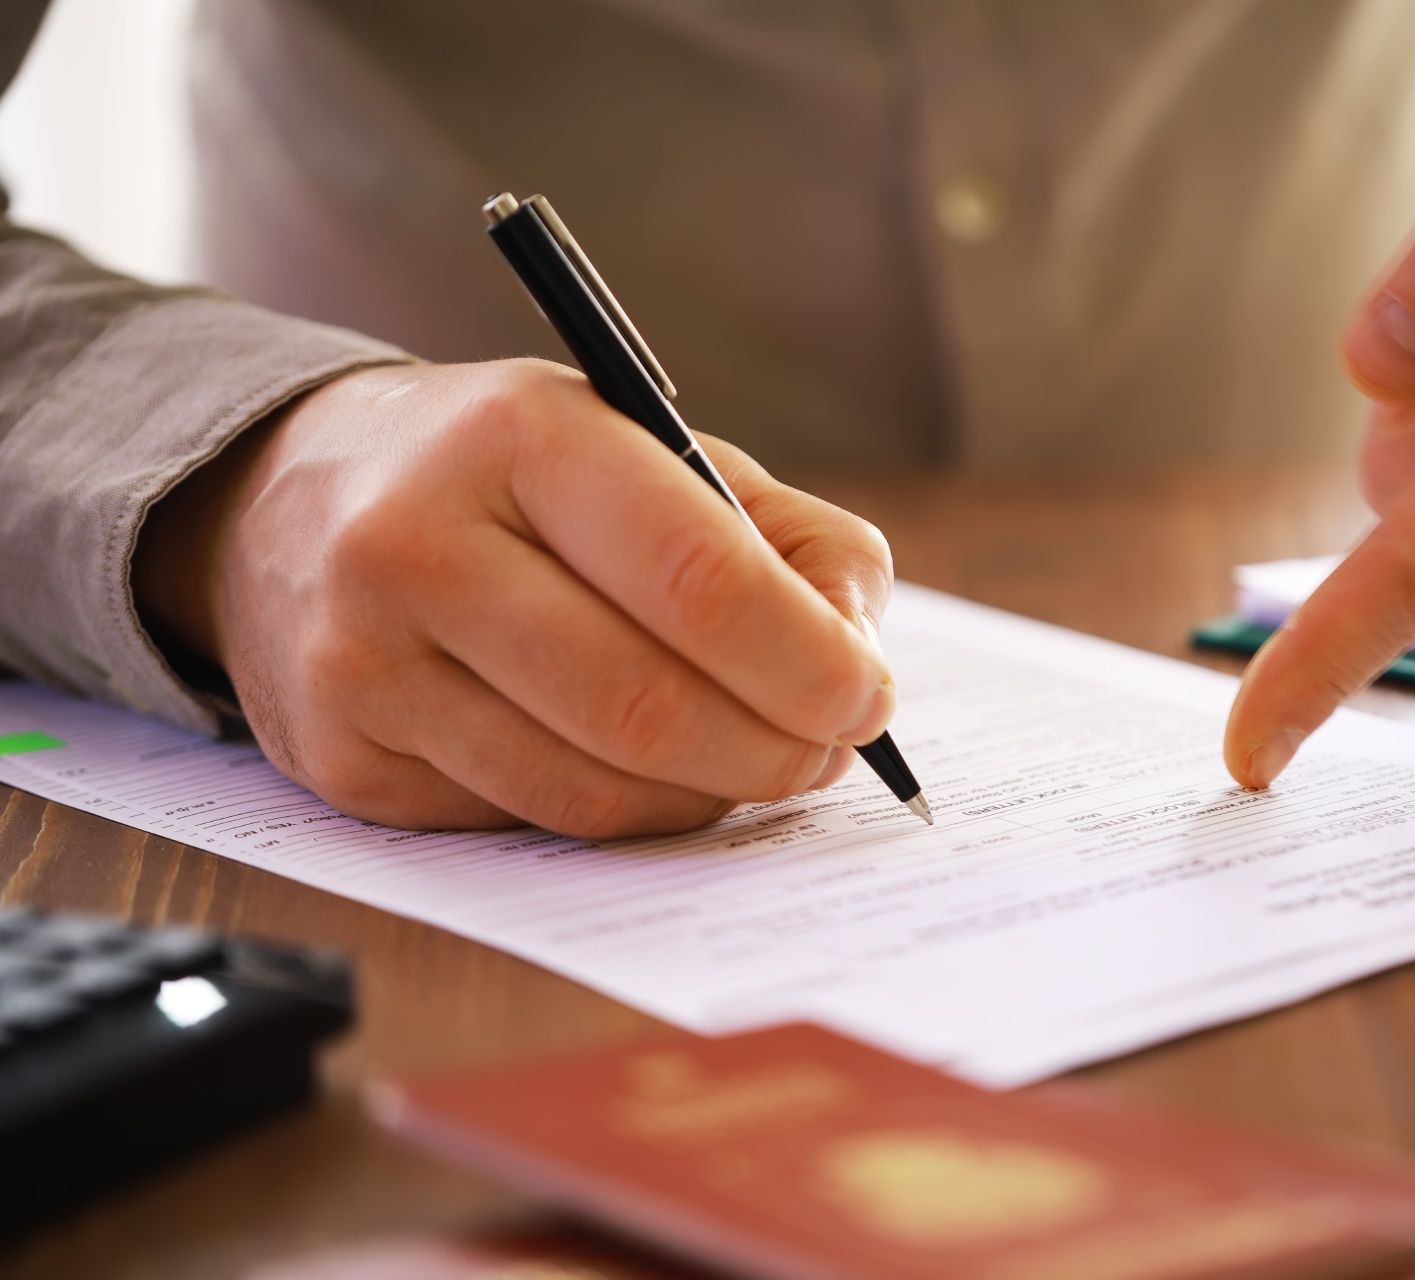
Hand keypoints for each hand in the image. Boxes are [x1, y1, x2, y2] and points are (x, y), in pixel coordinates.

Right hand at [134, 359, 895, 835]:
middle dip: (775, 750)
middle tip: (826, 750)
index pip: (699, 581)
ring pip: (592, 792)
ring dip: (706, 795)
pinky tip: (638, 765)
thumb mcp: (649, 446)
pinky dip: (619, 811)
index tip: (868, 697)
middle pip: (648, 708)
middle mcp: (419, 547)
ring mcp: (365, 664)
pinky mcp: (345, 761)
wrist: (287, 501)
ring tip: (746, 756)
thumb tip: (857, 656)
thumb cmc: (516, 476)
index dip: (808, 662)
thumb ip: (785, 537)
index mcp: (521, 439)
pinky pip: (530, 822)